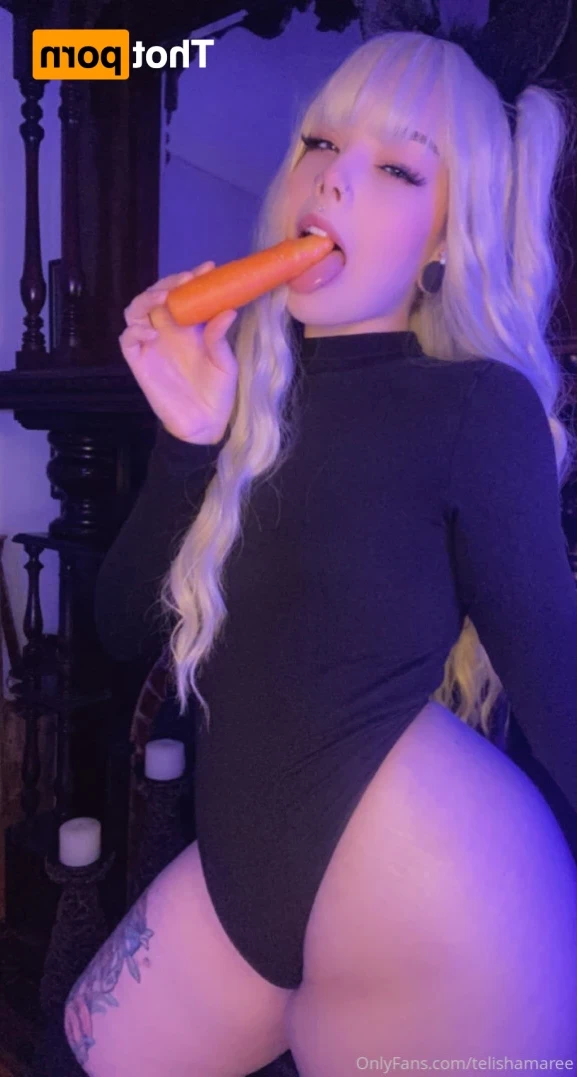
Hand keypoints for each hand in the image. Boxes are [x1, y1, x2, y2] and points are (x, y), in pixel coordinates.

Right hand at [119, 262, 237, 443]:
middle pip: (156, 295)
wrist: (204, 424)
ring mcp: (150, 344)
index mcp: (189, 326)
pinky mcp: (139, 362)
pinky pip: (127, 339)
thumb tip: (228, 310)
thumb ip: (220, 338)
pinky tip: (152, 334)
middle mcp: (167, 330)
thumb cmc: (218, 392)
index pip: (184, 294)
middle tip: (186, 280)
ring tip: (164, 300)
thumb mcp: (225, 363)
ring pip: (136, 310)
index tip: (208, 268)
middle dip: (168, 283)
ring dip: (146, 299)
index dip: (192, 279)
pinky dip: (136, 331)